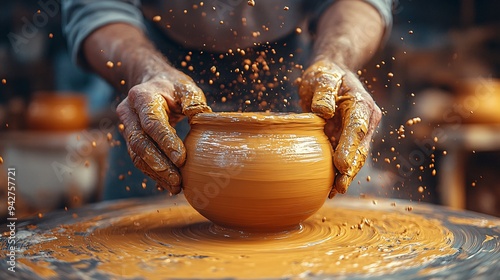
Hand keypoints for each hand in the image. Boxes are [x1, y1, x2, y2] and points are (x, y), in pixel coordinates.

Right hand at [116, 70, 211, 194]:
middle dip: (159, 164)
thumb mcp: (185, 86)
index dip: (166, 142)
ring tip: (175, 187)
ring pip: (136, 155)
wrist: (153, 84)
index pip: (152, 123)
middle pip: (140, 142)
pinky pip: (139, 159)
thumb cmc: (173, 87)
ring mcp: (127, 127)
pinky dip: (153, 173)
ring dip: (155, 173)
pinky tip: (168, 184)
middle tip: (177, 181)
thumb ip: (193, 100)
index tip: (181, 159)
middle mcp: (129, 112)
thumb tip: (199, 116)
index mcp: (142, 96)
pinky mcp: (131, 140)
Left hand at [299, 60, 381, 197]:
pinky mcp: (347, 139)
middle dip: (350, 169)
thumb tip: (323, 111)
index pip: (356, 128)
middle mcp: (365, 121)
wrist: (330, 75)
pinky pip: (345, 157)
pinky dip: (339, 172)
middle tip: (339, 187)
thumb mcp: (323, 76)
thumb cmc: (326, 74)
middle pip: (360, 148)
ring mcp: (358, 132)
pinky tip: (329, 188)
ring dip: (345, 175)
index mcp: (362, 104)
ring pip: (354, 157)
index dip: (349, 147)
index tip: (340, 164)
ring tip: (334, 192)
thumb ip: (323, 92)